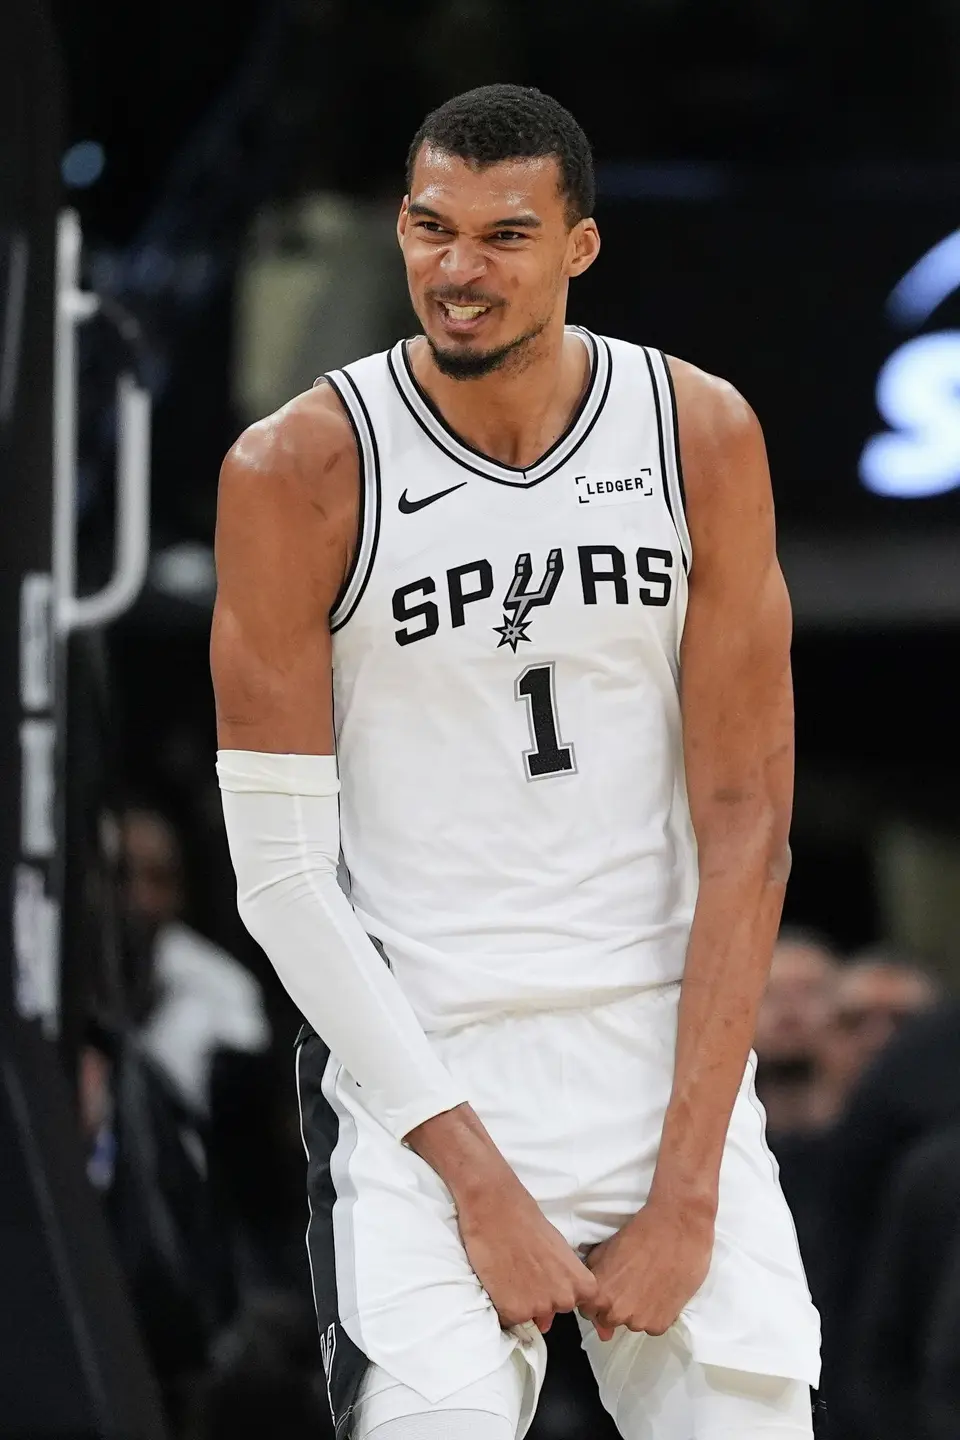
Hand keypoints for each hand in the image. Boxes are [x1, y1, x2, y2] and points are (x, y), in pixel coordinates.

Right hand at [406, 1103, 598, 1333]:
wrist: (496, 1207)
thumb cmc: (528, 1221)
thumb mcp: (558, 1251)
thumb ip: (562, 1282)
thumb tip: (548, 1320)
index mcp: (582, 1284)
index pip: (585, 1305)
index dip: (567, 1293)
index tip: (554, 1278)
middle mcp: (564, 1300)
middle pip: (555, 1311)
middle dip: (542, 1297)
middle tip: (526, 1270)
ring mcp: (539, 1308)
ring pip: (530, 1316)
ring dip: (521, 1301)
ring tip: (511, 1272)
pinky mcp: (513, 1311)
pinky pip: (509, 1319)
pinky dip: (502, 1304)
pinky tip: (499, 1280)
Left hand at [579, 1194, 714, 1341]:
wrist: (678, 1228)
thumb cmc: (640, 1233)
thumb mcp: (605, 1249)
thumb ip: (594, 1275)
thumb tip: (590, 1300)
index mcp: (598, 1294)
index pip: (587, 1311)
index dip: (595, 1300)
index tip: (607, 1288)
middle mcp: (616, 1313)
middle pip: (608, 1320)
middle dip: (614, 1306)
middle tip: (629, 1285)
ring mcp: (640, 1321)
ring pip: (631, 1323)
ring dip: (636, 1310)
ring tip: (647, 1285)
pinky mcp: (662, 1324)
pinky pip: (652, 1325)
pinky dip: (656, 1313)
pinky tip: (661, 1291)